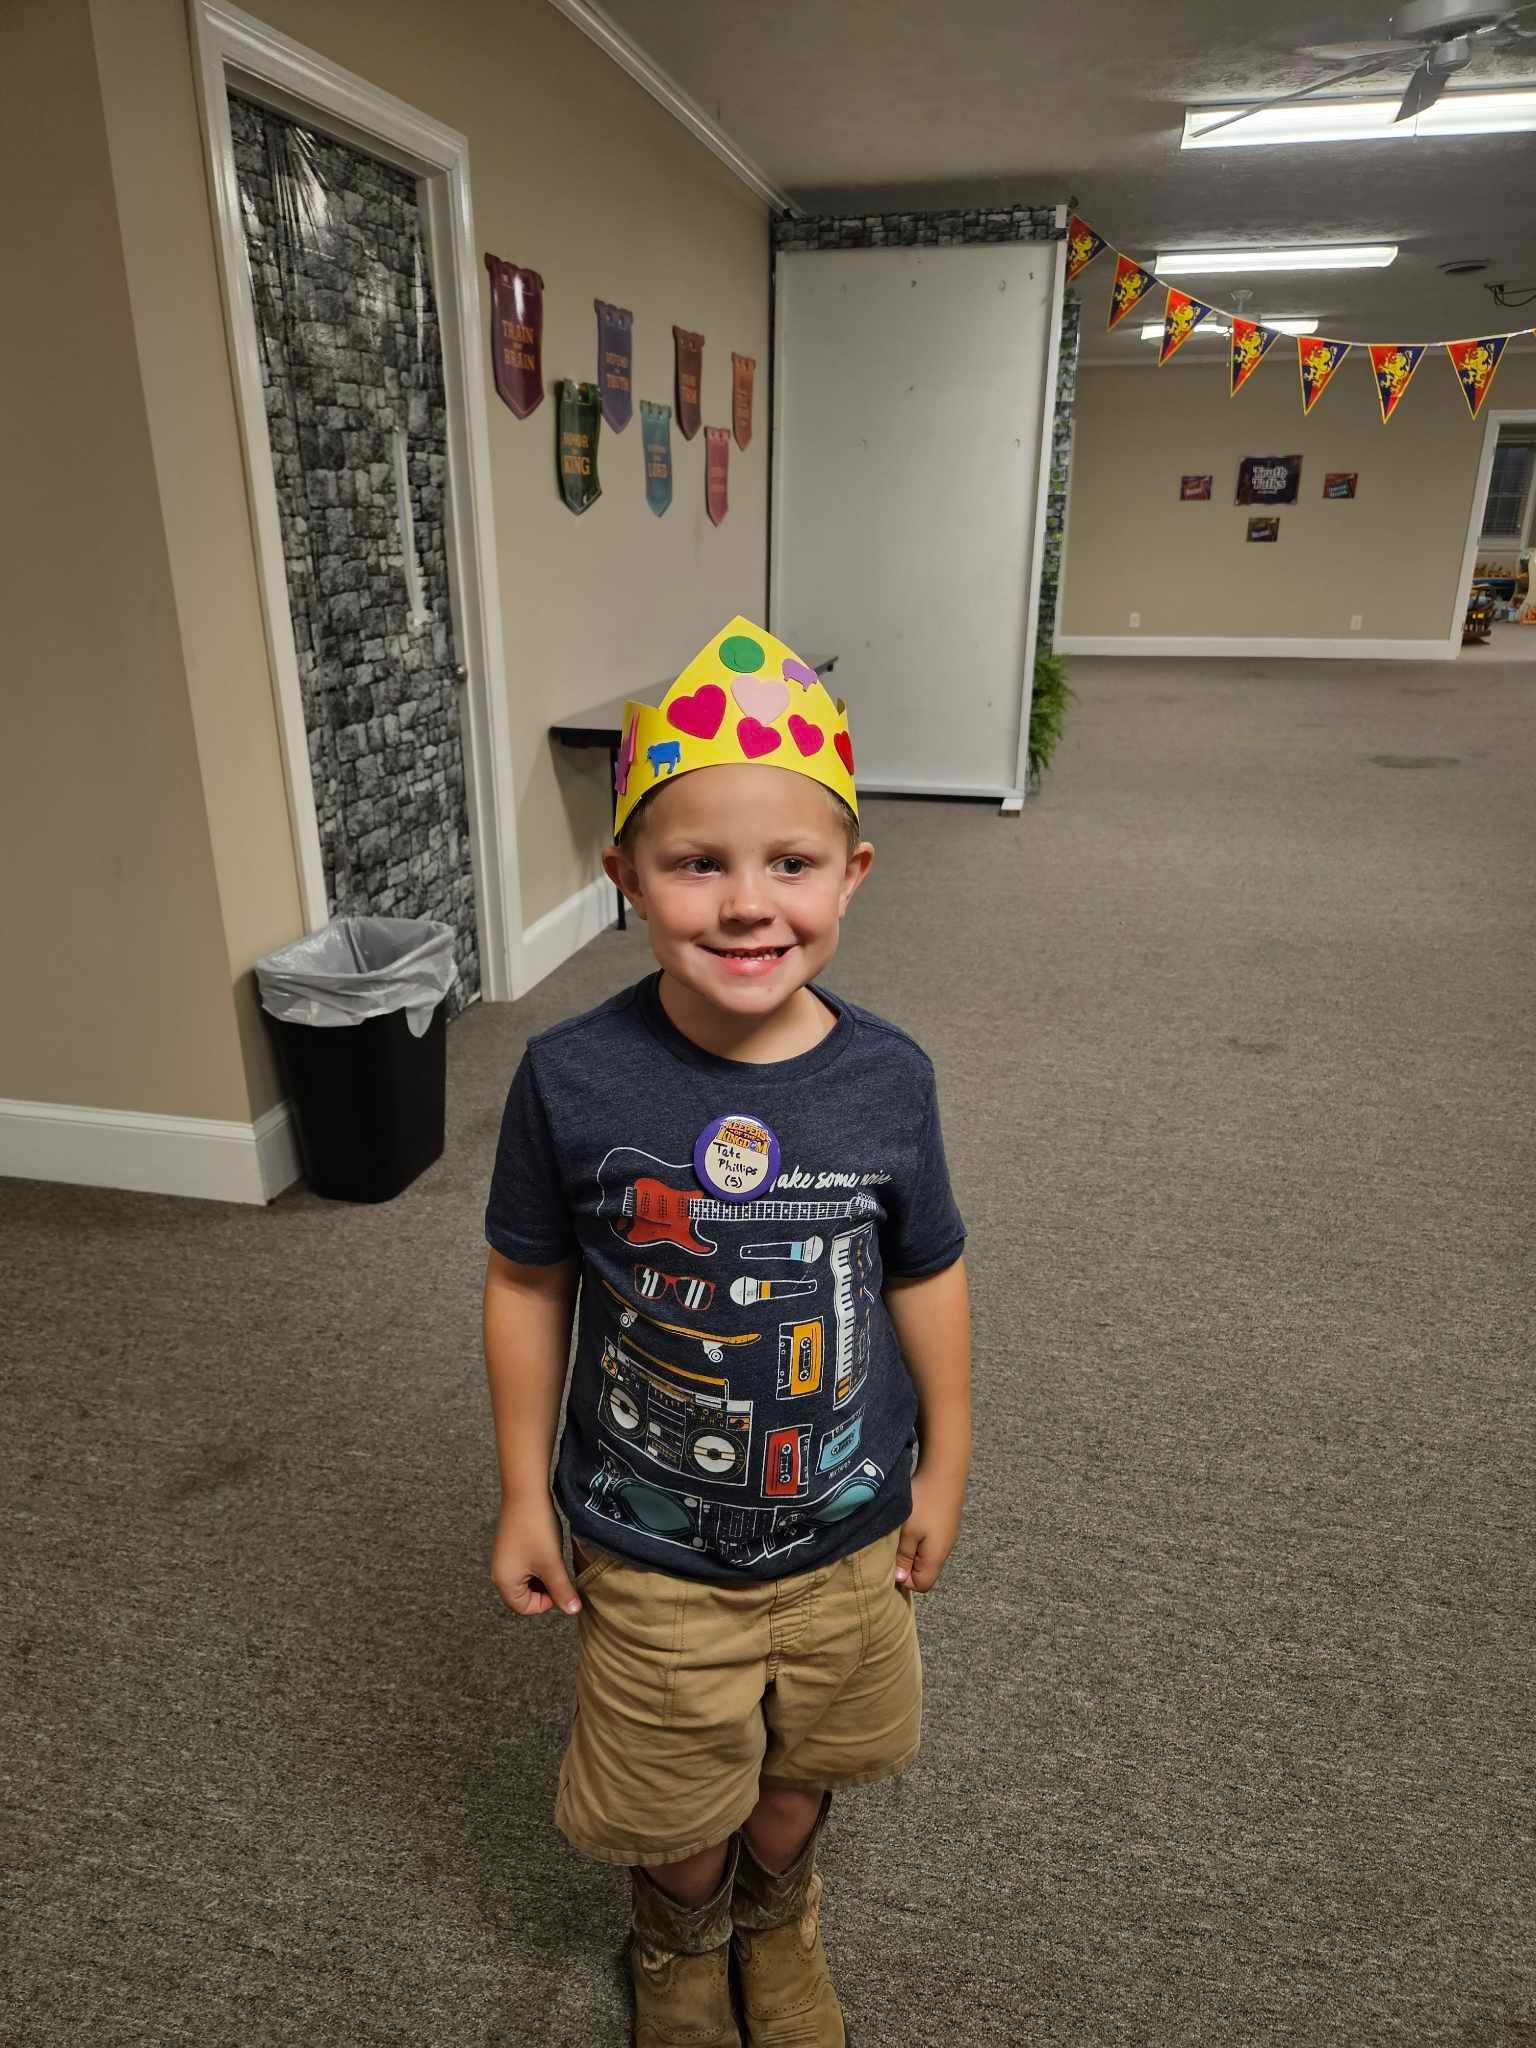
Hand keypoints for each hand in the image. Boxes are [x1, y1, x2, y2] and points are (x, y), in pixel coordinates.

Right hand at [491, 1497, 581, 1616]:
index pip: (526, 1608)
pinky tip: (548, 1547)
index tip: (560, 1584)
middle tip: (558, 1570)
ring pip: (528, 1579)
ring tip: (553, 1557)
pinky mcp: (510, 1546)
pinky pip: (526, 1564)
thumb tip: (573, 1611)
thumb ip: (562, 1590)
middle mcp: (499, 1572)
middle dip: (545, 1587)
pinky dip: (539, 1561)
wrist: (526, 1492)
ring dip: (544, 1573)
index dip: (547, 1601)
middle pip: (526, 1595)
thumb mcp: (552, 1564)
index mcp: (504, 1582)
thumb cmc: (536, 1529)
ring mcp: (504, 1558)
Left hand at [895, 1468, 964, 1592]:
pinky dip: (916, 1536)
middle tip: (891, 1547)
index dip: (904, 1580)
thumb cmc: (924, 1502)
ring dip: (909, 1548)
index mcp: (936, 1557)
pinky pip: (928, 1540)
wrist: (945, 1471)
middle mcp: (944, 1550)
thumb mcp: (907, 1531)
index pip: (922, 1585)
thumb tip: (900, 1579)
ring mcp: (945, 1536)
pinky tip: (909, 1522)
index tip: (891, 1562)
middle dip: (905, 1564)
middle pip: (923, 1570)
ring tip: (899, 1533)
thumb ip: (903, 1557)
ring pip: (924, 1554)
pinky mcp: (944, 1523)